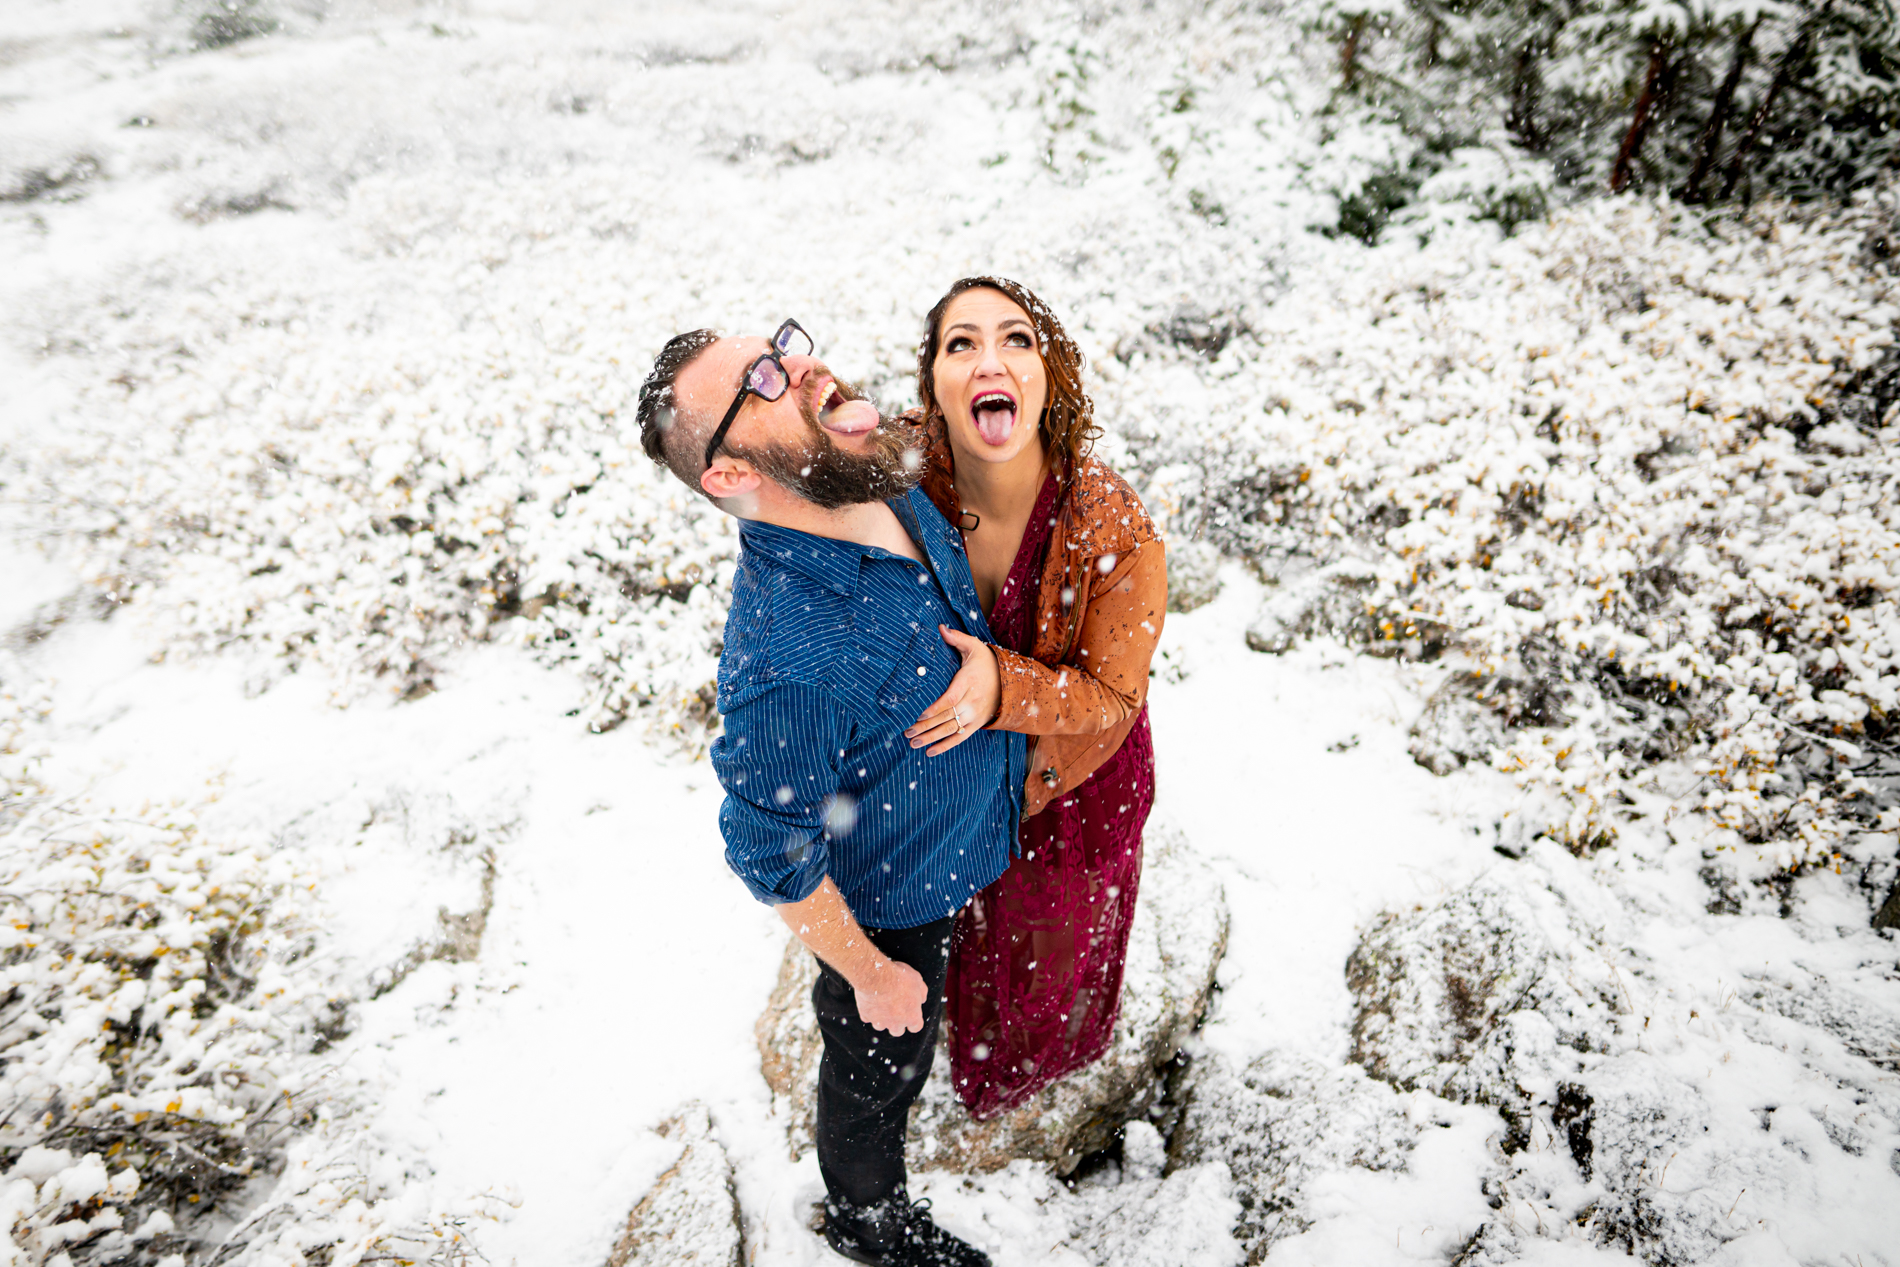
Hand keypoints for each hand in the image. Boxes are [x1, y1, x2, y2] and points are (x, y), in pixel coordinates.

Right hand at [853, 957, 928, 1034]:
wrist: (876, 977)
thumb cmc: (899, 978)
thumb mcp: (917, 980)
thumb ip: (921, 993)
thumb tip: (922, 998)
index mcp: (912, 1017)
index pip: (916, 1027)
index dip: (913, 1020)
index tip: (911, 1013)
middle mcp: (896, 1024)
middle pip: (898, 1031)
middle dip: (897, 1022)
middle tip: (895, 1007)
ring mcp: (880, 1022)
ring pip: (881, 1026)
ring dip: (882, 1018)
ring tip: (881, 1003)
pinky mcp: (866, 1016)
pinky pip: (868, 1017)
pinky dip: (869, 1011)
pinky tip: (870, 1000)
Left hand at [905, 626, 1000, 755]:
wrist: (1010, 680)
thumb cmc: (986, 662)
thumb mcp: (974, 646)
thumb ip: (957, 638)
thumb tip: (941, 628)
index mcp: (969, 681)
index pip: (951, 697)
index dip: (936, 708)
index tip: (920, 715)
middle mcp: (972, 700)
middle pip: (948, 716)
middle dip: (927, 726)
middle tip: (908, 732)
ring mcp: (975, 714)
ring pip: (952, 729)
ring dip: (932, 738)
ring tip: (913, 742)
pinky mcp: (977, 723)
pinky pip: (961, 737)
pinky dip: (946, 745)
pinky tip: (930, 752)